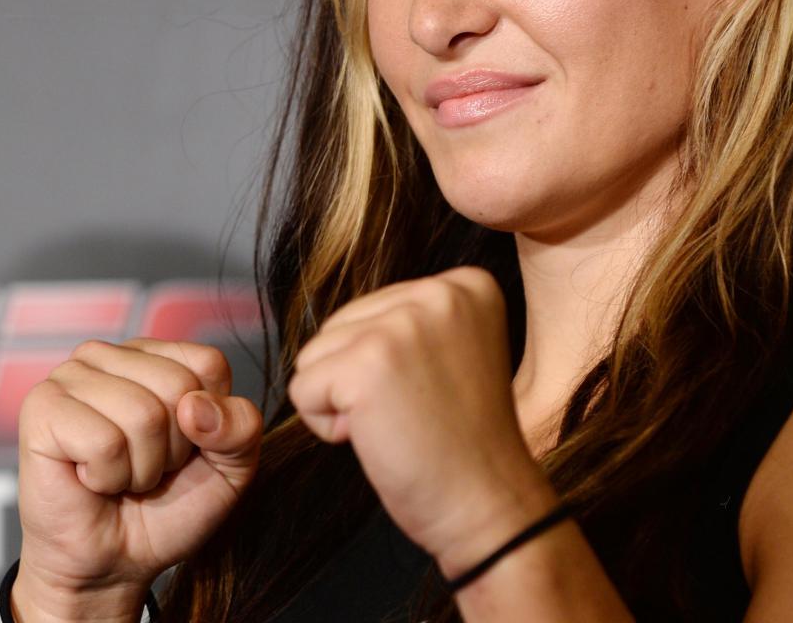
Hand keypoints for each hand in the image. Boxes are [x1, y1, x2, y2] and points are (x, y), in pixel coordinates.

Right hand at [15, 337, 262, 603]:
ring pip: (142, 414)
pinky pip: (104, 441)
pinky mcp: (41, 408)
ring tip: (117, 476)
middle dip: (171, 449)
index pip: (208, 364)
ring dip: (139, 467)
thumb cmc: (166, 510)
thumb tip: (195, 406)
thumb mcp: (229, 470)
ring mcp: (70, 375)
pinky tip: (89, 480)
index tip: (181, 451)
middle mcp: (109, 354)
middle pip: (177, 386)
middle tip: (143, 470)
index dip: (208, 423)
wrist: (111, 565)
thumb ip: (240, 428)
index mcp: (154, 354)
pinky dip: (107, 476)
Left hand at [287, 267, 549, 568]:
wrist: (490, 508)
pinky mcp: (366, 364)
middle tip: (413, 413)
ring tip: (397, 424)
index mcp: (465, 285)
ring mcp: (401, 325)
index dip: (386, 362)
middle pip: (339, 325)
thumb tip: (340, 323)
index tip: (434, 392)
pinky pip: (302, 389)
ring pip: (314, 354)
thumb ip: (408, 322)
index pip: (373, 309)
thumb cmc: (463, 443)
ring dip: (340, 400)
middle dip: (356, 377)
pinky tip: (376, 438)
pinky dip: (323, 425)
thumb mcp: (450, 352)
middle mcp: (437, 293)